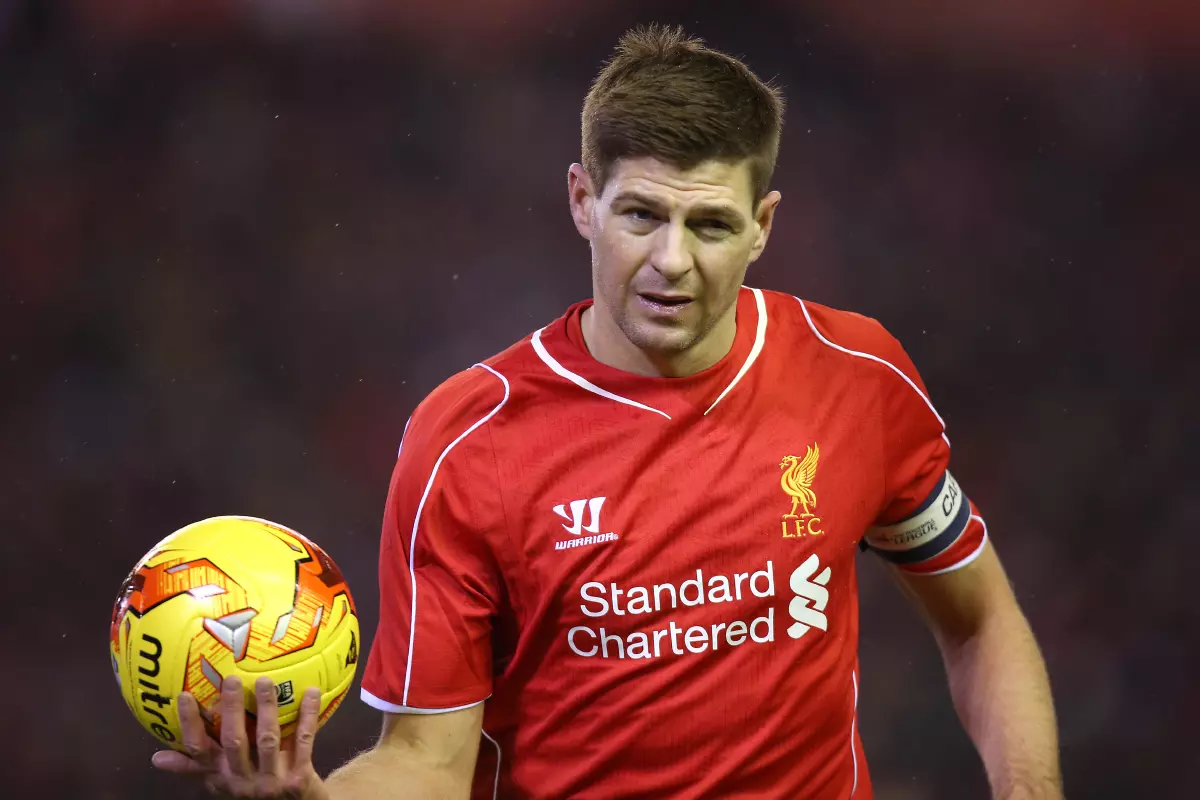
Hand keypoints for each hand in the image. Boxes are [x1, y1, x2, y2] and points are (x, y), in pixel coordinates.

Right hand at [151, 675, 328, 799]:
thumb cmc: (253, 789)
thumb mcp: (222, 782)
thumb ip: (195, 768)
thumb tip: (157, 757)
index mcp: (222, 776)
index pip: (199, 751)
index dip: (190, 724)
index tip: (184, 695)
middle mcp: (243, 780)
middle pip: (234, 742)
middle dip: (231, 710)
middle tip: (231, 680)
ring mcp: (272, 780)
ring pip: (267, 740)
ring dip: (267, 709)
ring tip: (265, 681)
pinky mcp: (299, 777)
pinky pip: (303, 741)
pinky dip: (307, 716)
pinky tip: (310, 692)